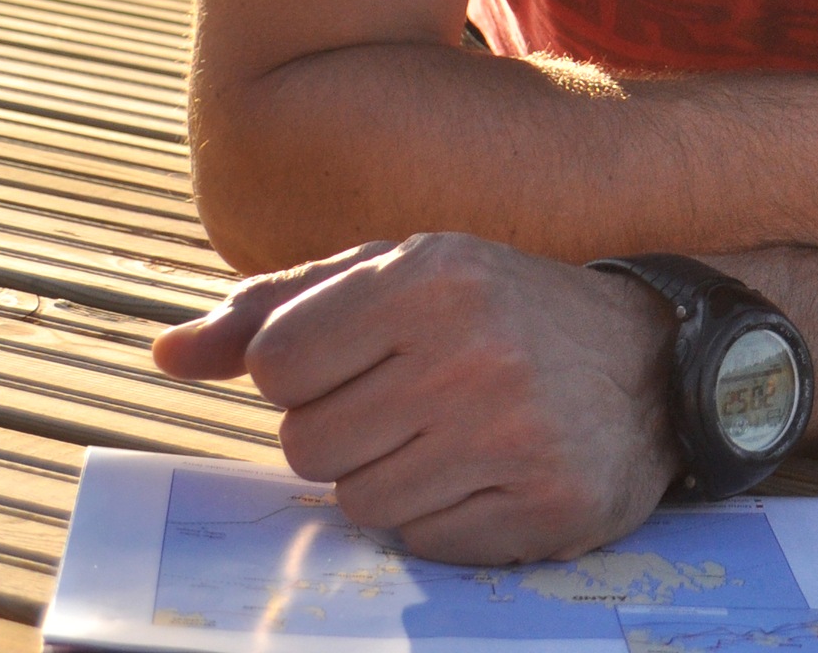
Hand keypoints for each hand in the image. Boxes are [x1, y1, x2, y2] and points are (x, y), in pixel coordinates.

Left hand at [152, 233, 679, 564]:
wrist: (651, 360)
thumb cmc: (496, 310)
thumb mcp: (397, 274)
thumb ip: (276, 308)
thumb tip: (167, 356)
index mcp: (428, 275)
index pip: (275, 361)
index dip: (303, 373)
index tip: (359, 359)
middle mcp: (471, 349)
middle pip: (307, 444)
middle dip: (344, 431)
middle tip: (410, 401)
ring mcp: (513, 432)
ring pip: (359, 502)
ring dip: (391, 479)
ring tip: (451, 435)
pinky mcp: (547, 503)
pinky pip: (424, 543)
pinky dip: (444, 518)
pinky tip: (490, 471)